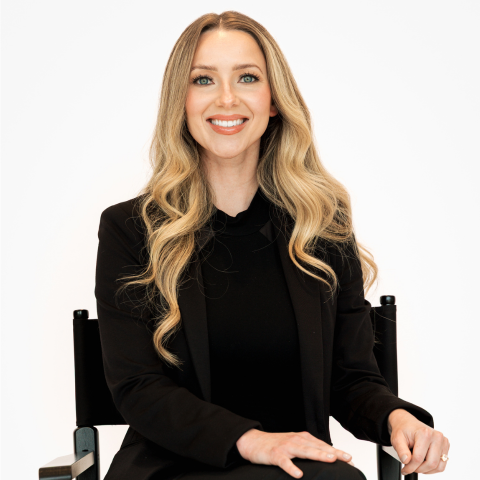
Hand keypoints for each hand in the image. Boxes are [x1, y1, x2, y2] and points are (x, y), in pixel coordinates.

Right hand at [236, 429, 354, 477]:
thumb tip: (325, 456)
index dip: (336, 452)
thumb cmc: (275, 444)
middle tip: (346, 457)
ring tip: (329, 459)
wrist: (253, 441)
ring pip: (303, 451)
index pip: (322, 445)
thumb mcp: (294, 444)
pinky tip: (298, 474)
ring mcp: (285, 447)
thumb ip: (308, 449)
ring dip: (317, 454)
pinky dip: (291, 467)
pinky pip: (284, 462)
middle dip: (332, 452)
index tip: (350, 459)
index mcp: (302, 438)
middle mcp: (295, 440)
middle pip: (316, 447)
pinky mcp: (275, 454)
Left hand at [388, 408, 449, 474]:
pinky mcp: (445, 447)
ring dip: (426, 470)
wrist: (408, 423)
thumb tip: (406, 461)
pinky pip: (442, 465)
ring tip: (416, 465)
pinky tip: (423, 464)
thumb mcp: (396, 438)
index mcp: (425, 433)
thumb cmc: (403, 430)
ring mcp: (443, 442)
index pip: (419, 458)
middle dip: (419, 469)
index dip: (410, 467)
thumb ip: (401, 450)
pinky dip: (432, 468)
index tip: (404, 469)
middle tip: (410, 468)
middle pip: (431, 463)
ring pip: (438, 466)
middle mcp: (437, 436)